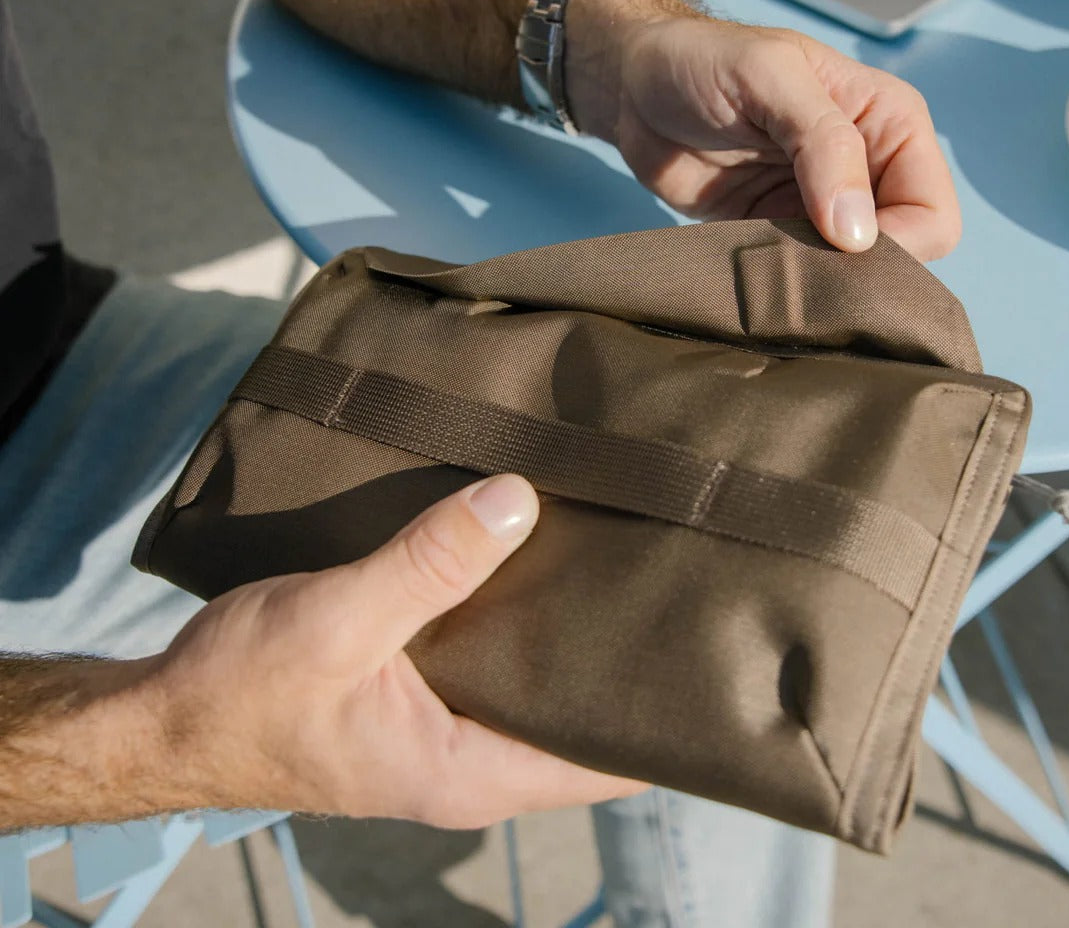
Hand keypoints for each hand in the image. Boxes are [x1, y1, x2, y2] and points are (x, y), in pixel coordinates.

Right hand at [146, 474, 645, 827]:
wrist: (161, 714)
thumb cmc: (241, 691)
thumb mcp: (340, 621)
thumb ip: (429, 566)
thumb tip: (519, 501)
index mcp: (471, 771)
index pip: (605, 759)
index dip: (658, 712)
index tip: (703, 647)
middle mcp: (472, 756)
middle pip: (579, 709)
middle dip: (620, 650)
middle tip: (672, 570)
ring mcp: (445, 723)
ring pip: (532, 672)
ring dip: (563, 618)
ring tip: (618, 545)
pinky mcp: (417, 688)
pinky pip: (487, 646)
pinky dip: (510, 603)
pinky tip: (528, 545)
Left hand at [565, 0, 960, 260]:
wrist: (635, 87)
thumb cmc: (703, 60)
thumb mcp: (768, 77)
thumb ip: (823, 144)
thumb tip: (859, 233)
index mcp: (889, 123)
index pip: (931, 212)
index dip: (898, 243)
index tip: (838, 249)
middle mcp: (867, 171)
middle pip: (900, 256)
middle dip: (857, 272)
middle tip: (798, 264)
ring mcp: (820, 209)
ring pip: (848, 278)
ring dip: (815, 283)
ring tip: (768, 265)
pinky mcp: (777, 236)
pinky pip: (799, 280)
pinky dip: (781, 287)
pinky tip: (752, 277)